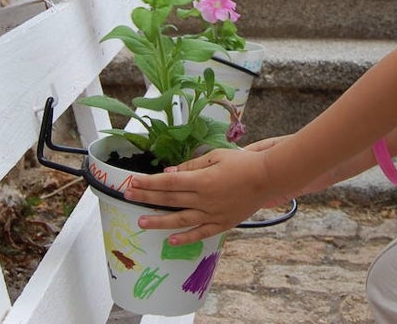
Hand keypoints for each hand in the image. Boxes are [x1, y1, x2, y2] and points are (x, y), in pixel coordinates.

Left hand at [125, 148, 276, 245]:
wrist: (269, 178)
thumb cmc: (243, 163)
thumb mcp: (216, 156)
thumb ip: (192, 166)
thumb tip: (169, 173)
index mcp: (202, 180)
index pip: (168, 182)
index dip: (149, 183)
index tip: (133, 182)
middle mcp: (204, 199)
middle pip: (170, 199)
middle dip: (147, 197)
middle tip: (128, 196)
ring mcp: (212, 214)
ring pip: (180, 220)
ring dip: (159, 221)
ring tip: (141, 222)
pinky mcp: (222, 224)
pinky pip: (200, 233)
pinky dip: (185, 238)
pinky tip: (171, 240)